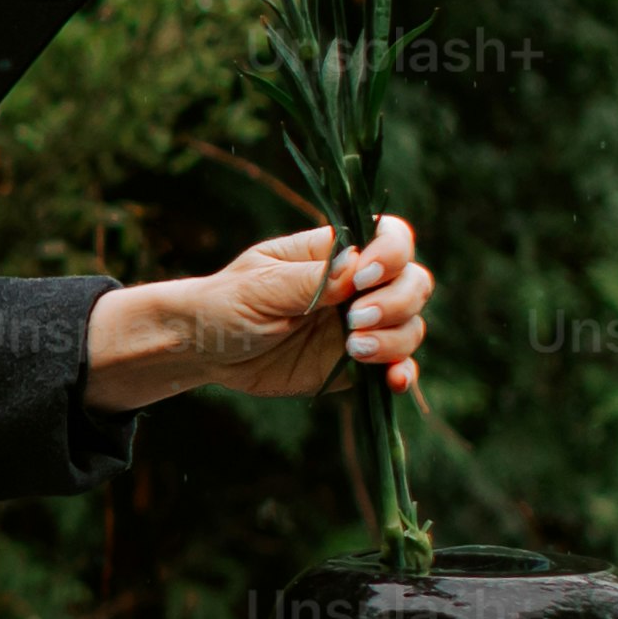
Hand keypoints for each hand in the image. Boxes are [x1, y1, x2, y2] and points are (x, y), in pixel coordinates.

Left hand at [76, 220, 437, 410]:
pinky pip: (396, 364)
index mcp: (336, 252)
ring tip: (355, 348)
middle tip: (354, 321)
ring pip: (410, 324)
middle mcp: (358, 285)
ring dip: (395, 338)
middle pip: (413, 282)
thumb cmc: (225, 302)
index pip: (391, 238)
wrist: (204, 348)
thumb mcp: (260, 286)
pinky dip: (403, 371)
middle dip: (396, 301)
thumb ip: (310, 280)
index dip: (391, 255)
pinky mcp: (357, 361)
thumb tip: (356, 268)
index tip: (361, 278)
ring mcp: (362, 324)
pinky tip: (394, 380)